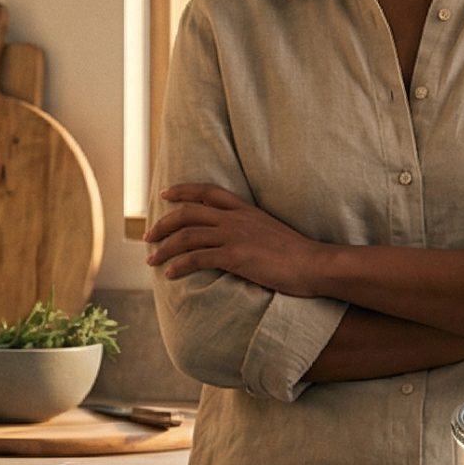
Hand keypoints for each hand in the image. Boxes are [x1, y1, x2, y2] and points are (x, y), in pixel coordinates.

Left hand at [144, 184, 325, 294]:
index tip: (166, 194)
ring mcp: (234, 237)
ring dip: (164, 248)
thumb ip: (250, 228)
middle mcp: (235, 219)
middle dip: (163, 224)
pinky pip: (197, 258)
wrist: (314, 264)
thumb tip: (234, 238)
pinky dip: (179, 265)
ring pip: (187, 237)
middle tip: (149, 236)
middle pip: (188, 213)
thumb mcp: (270, 230)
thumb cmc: (298, 253)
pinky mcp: (235, 257)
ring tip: (152, 260)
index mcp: (245, 209)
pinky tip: (170, 274)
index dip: (183, 190)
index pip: (207, 191)